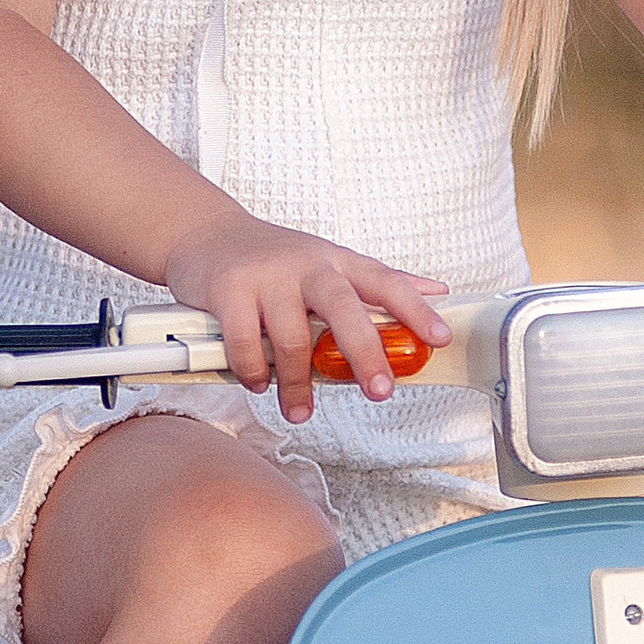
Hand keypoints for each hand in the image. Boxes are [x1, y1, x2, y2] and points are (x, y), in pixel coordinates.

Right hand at [163, 208, 448, 423]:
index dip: (416, 309)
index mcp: (337, 261)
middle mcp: (306, 265)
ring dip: (297, 384)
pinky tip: (259, 383)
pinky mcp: (229, 290)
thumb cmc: (273, 257)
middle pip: (344, 309)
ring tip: (299, 409)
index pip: (386, 281)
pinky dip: (255, 372)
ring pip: (292, 338)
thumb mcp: (328, 260)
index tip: (439, 338)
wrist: (204, 233)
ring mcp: (267, 276)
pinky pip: (245, 343)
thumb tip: (437, 292)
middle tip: (379, 392)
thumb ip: (378, 281)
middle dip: (365, 353)